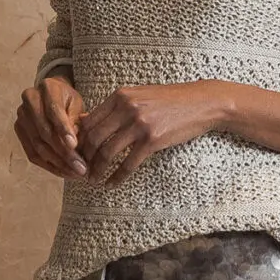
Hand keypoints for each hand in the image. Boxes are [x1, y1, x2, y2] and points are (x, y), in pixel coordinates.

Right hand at [15, 74, 88, 177]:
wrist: (52, 95)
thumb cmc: (68, 100)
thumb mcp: (77, 105)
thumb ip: (77, 121)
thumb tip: (75, 145)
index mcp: (47, 88)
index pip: (54, 111)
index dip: (63, 129)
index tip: (75, 146)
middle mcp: (29, 100)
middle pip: (45, 132)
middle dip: (64, 153)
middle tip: (80, 167)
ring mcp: (21, 117)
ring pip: (38, 146)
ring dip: (58, 163)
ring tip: (75, 174)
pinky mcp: (19, 131)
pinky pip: (33, 154)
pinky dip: (49, 166)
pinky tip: (64, 173)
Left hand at [76, 81, 232, 183]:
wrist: (202, 102)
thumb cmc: (170, 101)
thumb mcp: (140, 96)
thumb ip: (116, 107)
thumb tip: (86, 121)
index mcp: (120, 96)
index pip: (89, 120)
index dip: (79, 140)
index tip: (77, 153)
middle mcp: (127, 108)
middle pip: (94, 137)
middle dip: (84, 157)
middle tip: (81, 170)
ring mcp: (139, 124)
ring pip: (107, 152)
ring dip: (97, 170)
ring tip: (93, 180)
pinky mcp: (152, 140)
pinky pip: (128, 163)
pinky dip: (117, 177)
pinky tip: (112, 184)